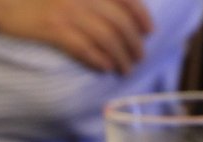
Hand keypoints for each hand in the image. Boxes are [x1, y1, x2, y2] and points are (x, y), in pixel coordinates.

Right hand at [0, 0, 152, 73]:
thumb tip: (111, 12)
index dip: (141, 16)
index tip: (149, 31)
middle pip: (119, 22)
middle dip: (133, 42)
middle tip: (138, 56)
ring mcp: (68, 12)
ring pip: (106, 38)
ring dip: (120, 56)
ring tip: (125, 68)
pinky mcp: (54, 30)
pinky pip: (84, 48)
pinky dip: (98, 59)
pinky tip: (105, 67)